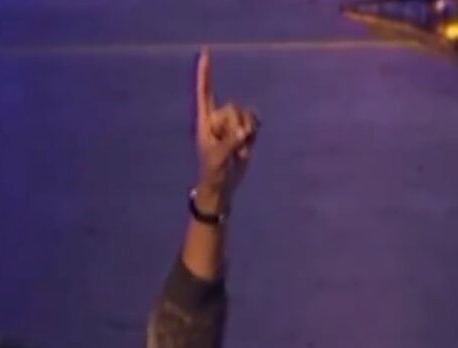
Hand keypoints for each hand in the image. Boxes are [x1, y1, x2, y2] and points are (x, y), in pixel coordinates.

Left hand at [193, 48, 257, 214]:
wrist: (223, 185)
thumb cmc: (213, 172)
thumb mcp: (218, 158)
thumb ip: (230, 143)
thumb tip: (245, 132)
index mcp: (204, 121)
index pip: (204, 92)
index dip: (204, 74)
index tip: (205, 53)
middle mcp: (217, 118)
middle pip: (231, 109)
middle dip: (234, 128)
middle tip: (229, 149)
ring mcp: (231, 124)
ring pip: (244, 115)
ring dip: (245, 133)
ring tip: (238, 150)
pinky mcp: (243, 131)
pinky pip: (253, 121)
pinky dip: (253, 132)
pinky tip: (247, 145)